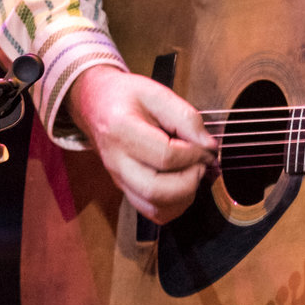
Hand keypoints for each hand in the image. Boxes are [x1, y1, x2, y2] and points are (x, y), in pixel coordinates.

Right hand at [68, 65, 215, 224]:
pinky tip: (182, 185)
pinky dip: (174, 206)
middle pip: (156, 190)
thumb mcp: (156, 92)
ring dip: (184, 196)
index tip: (206, 146)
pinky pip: (152, 212)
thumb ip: (185, 117)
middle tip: (201, 163)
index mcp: (121, 130)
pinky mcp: (125, 189)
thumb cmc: (124, 96)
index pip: (165, 156)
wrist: (96, 104)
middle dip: (190, 181)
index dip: (194, 154)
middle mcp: (116, 161)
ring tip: (192, 173)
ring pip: (155, 208)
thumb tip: (208, 146)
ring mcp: (119, 179)